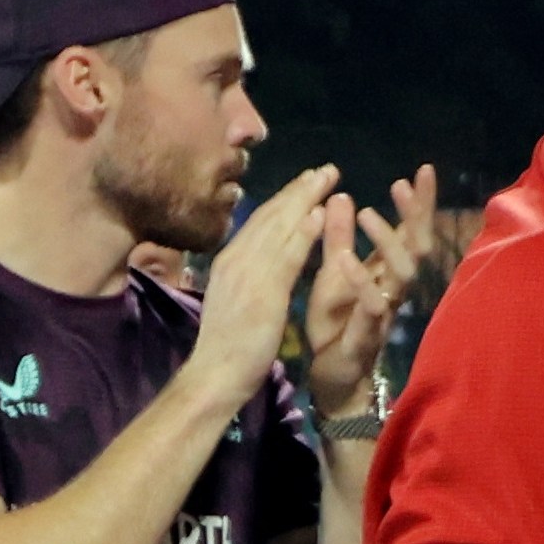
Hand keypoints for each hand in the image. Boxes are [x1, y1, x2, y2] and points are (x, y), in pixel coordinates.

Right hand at [189, 168, 338, 412]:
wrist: (215, 374)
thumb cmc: (228, 345)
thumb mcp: (238, 299)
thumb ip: (250, 275)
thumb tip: (262, 256)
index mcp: (230, 261)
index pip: (260, 221)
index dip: (285, 199)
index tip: (306, 181)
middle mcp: (236, 259)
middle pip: (270, 215)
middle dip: (298, 190)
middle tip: (324, 168)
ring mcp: (247, 273)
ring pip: (278, 228)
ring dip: (304, 199)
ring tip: (327, 178)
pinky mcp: (262, 292)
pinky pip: (286, 256)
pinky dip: (302, 233)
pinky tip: (318, 214)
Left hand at [306, 164, 437, 418]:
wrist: (330, 376)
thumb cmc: (336, 324)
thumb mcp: (332, 273)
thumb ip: (339, 238)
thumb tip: (343, 196)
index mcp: (387, 272)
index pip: (411, 231)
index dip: (419, 203)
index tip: (422, 170)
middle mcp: (394, 289)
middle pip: (418, 248)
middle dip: (416, 215)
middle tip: (404, 183)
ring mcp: (385, 311)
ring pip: (402, 274)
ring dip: (387, 240)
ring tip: (368, 211)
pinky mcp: (368, 333)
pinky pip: (372, 305)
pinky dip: (360, 280)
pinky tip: (345, 259)